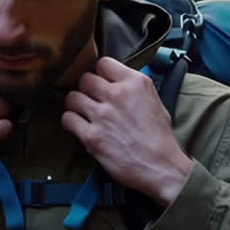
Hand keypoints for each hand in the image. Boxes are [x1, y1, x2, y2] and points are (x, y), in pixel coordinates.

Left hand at [62, 56, 192, 205]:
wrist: (161, 166)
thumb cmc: (159, 137)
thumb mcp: (154, 101)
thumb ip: (132, 88)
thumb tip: (115, 82)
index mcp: (135, 83)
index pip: (104, 63)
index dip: (100, 73)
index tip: (101, 82)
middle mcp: (117, 95)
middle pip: (85, 79)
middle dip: (87, 90)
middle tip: (92, 100)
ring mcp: (102, 115)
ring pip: (73, 97)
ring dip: (76, 105)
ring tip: (83, 113)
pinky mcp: (92, 136)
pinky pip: (68, 119)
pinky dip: (70, 122)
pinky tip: (79, 126)